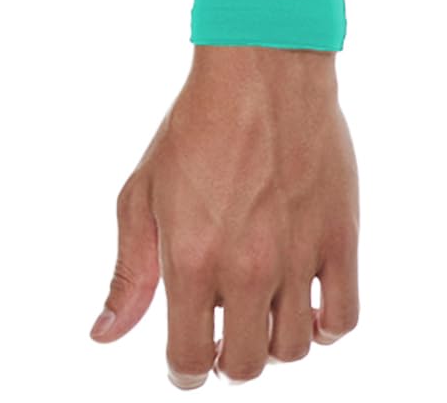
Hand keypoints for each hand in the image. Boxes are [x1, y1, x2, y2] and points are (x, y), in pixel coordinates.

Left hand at [92, 46, 359, 384]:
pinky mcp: (339, 243)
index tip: (184, 363)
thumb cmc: (192, 129)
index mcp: (190, 259)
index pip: (191, 360)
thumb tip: (103, 334)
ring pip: (295, 350)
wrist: (259, 74)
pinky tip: (303, 304)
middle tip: (220, 333)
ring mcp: (297, 259)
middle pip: (245, 365)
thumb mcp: (141, 195)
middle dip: (227, 359)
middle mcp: (245, 269)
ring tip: (257, 310)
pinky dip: (324, 326)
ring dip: (272, 341)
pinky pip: (343, 320)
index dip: (185, 372)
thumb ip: (128, 273)